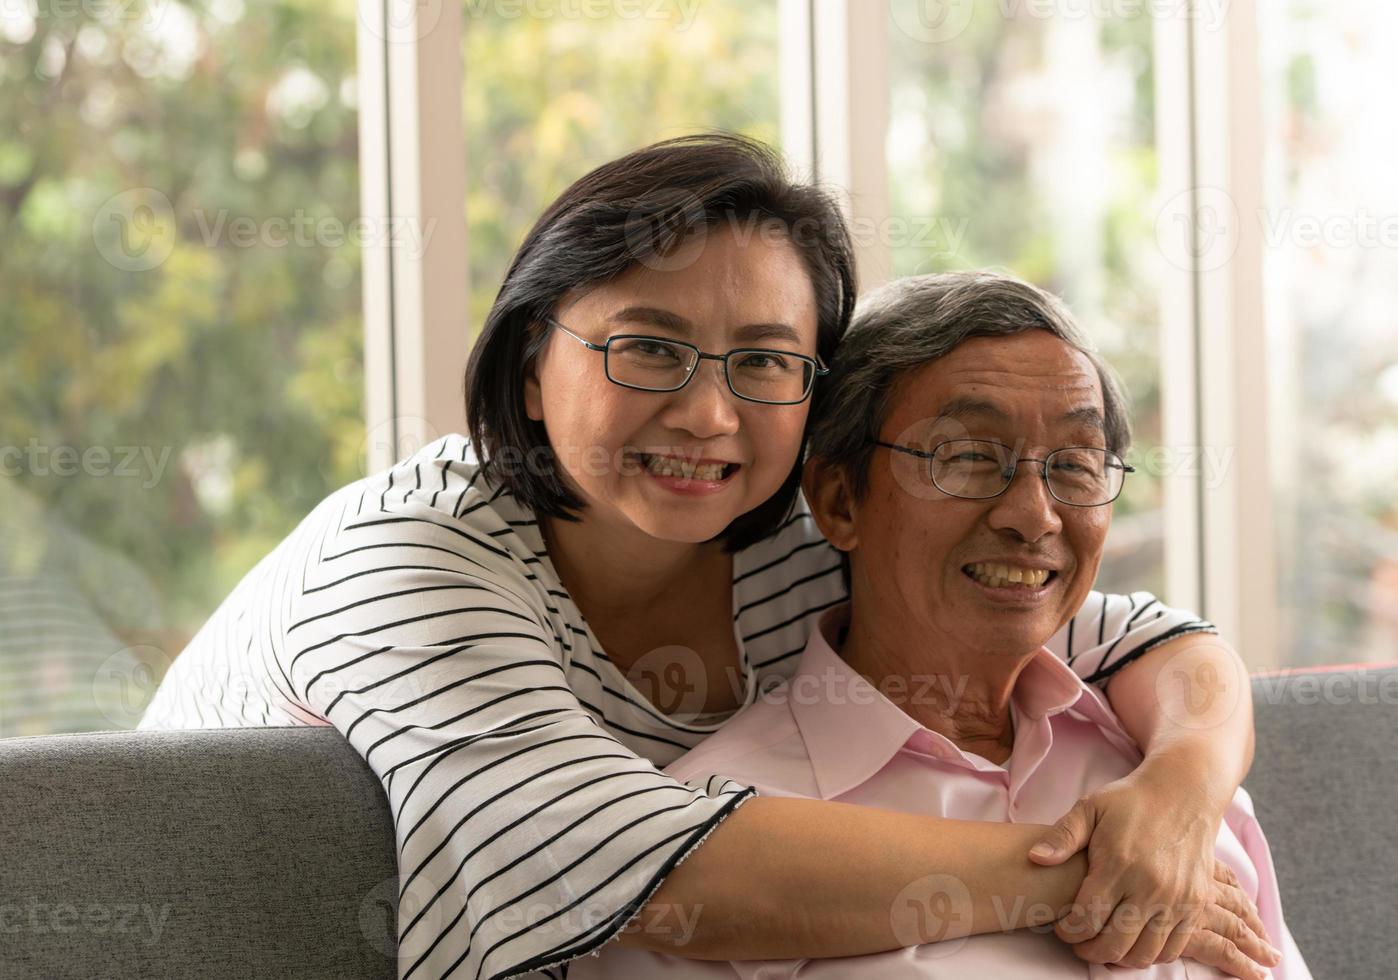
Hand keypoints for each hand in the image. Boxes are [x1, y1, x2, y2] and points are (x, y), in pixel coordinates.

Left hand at [1027, 768, 1280, 975]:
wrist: (1184, 793)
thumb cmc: (1130, 801)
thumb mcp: (1090, 808)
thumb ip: (1062, 836)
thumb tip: (1035, 858)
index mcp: (1119, 864)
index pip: (1087, 919)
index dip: (1069, 932)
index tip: (1061, 928)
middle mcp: (1151, 887)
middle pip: (1115, 944)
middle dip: (1089, 951)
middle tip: (1078, 944)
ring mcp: (1177, 899)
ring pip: (1144, 953)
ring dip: (1119, 957)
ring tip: (1104, 944)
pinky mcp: (1196, 904)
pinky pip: (1173, 948)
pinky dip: (1150, 953)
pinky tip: (1134, 940)